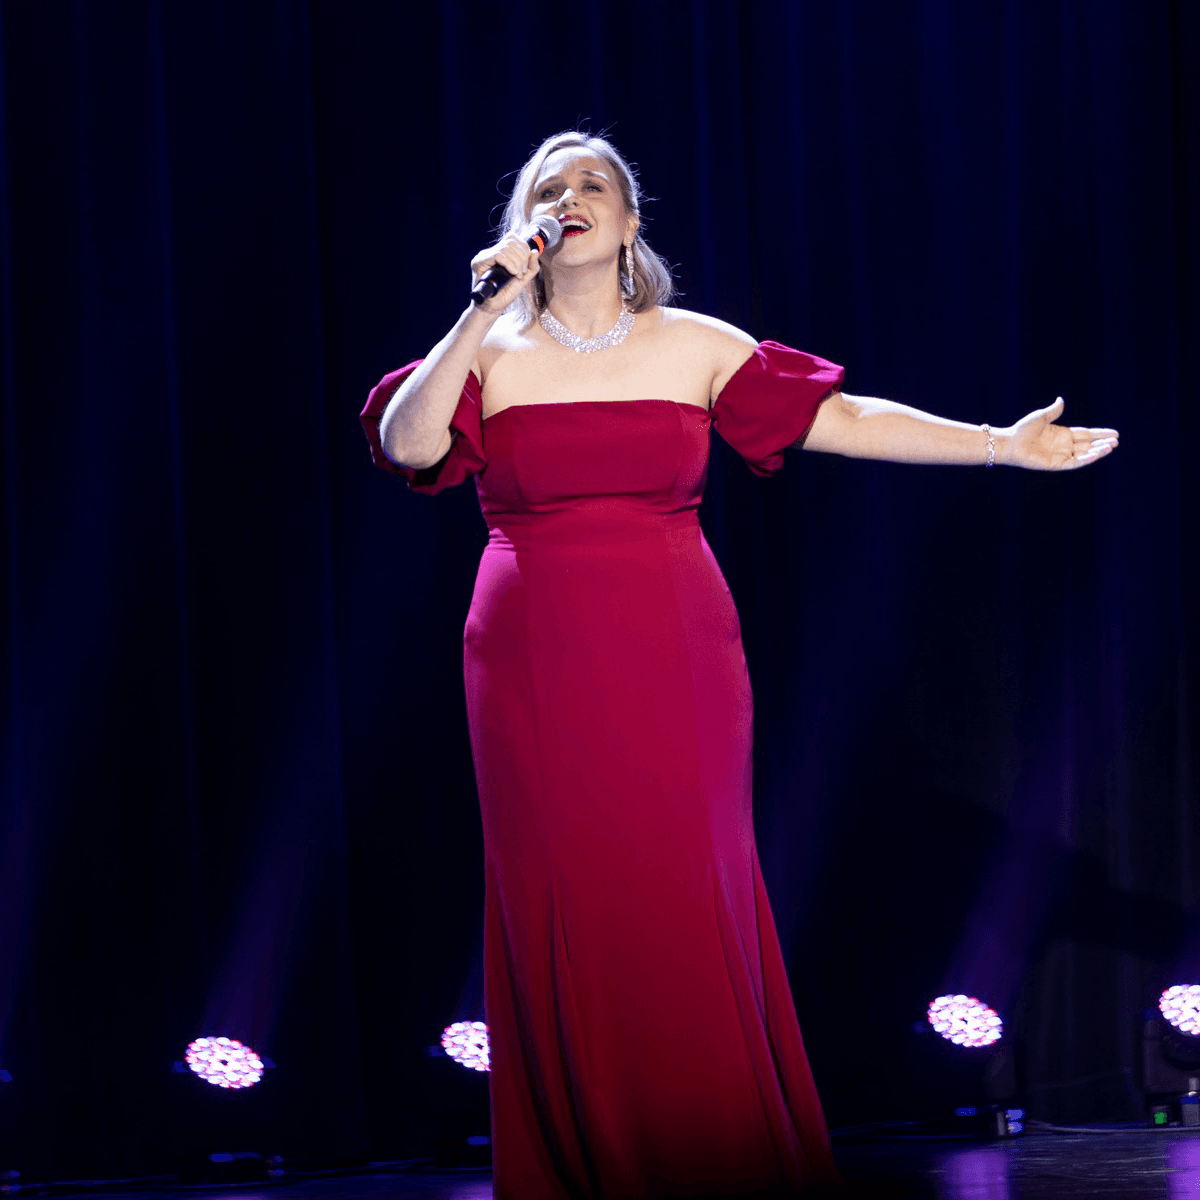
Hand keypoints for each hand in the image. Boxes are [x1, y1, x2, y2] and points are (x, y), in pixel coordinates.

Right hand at [469, 233, 540, 314]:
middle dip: (522, 257)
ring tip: (517, 275)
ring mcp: (484, 256)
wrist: (493, 307)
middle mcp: (490, 251)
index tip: (525, 267)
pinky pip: (498, 255)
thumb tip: (535, 251)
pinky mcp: (479, 262)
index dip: (524, 249)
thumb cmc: (505, 294)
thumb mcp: (523, 279)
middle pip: (511, 241)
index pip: (513, 238)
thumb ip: (531, 267)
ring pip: (505, 247)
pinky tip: (512, 273)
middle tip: (521, 273)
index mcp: (500, 253)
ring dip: (517, 262)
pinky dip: (509, 263)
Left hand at [1001, 397, 1118, 469]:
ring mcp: (1060, 455)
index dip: (1100, 434)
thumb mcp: (1041, 417)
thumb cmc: (1022, 429)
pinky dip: (1086, 459)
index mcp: (1062, 434)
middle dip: (1102, 443)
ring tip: (1111, 447)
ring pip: (1084, 454)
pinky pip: (1074, 463)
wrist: (1010, 442)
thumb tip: (1061, 400)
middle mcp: (1063, 446)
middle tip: (1117, 441)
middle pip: (1088, 445)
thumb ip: (1054, 411)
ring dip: (1098, 451)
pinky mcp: (1055, 464)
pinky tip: (1096, 454)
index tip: (1114, 433)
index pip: (1086, 435)